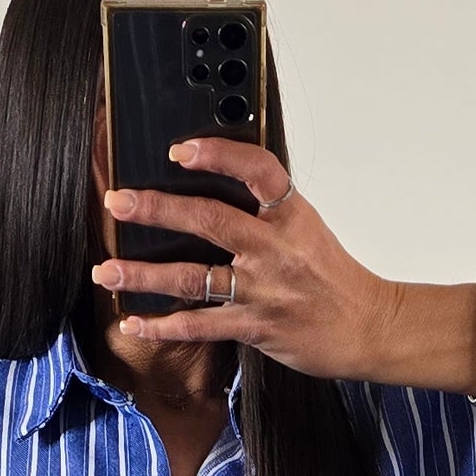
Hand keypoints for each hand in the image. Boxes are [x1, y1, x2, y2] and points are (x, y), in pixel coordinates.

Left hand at [93, 143, 440, 385]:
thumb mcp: (307, 229)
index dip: (219, 155)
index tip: (182, 149)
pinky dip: (163, 326)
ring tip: (106, 269)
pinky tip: (134, 324)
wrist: (369, 326)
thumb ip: (266, 211)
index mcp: (291, 216)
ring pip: (194, 277)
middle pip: (210, 220)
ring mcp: (263, 290)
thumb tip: (215, 184)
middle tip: (118, 202)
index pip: (257, 170)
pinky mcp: (256, 326)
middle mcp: (275, 249)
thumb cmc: (334, 277)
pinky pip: (201, 325)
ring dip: (144, 274)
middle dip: (158, 209)